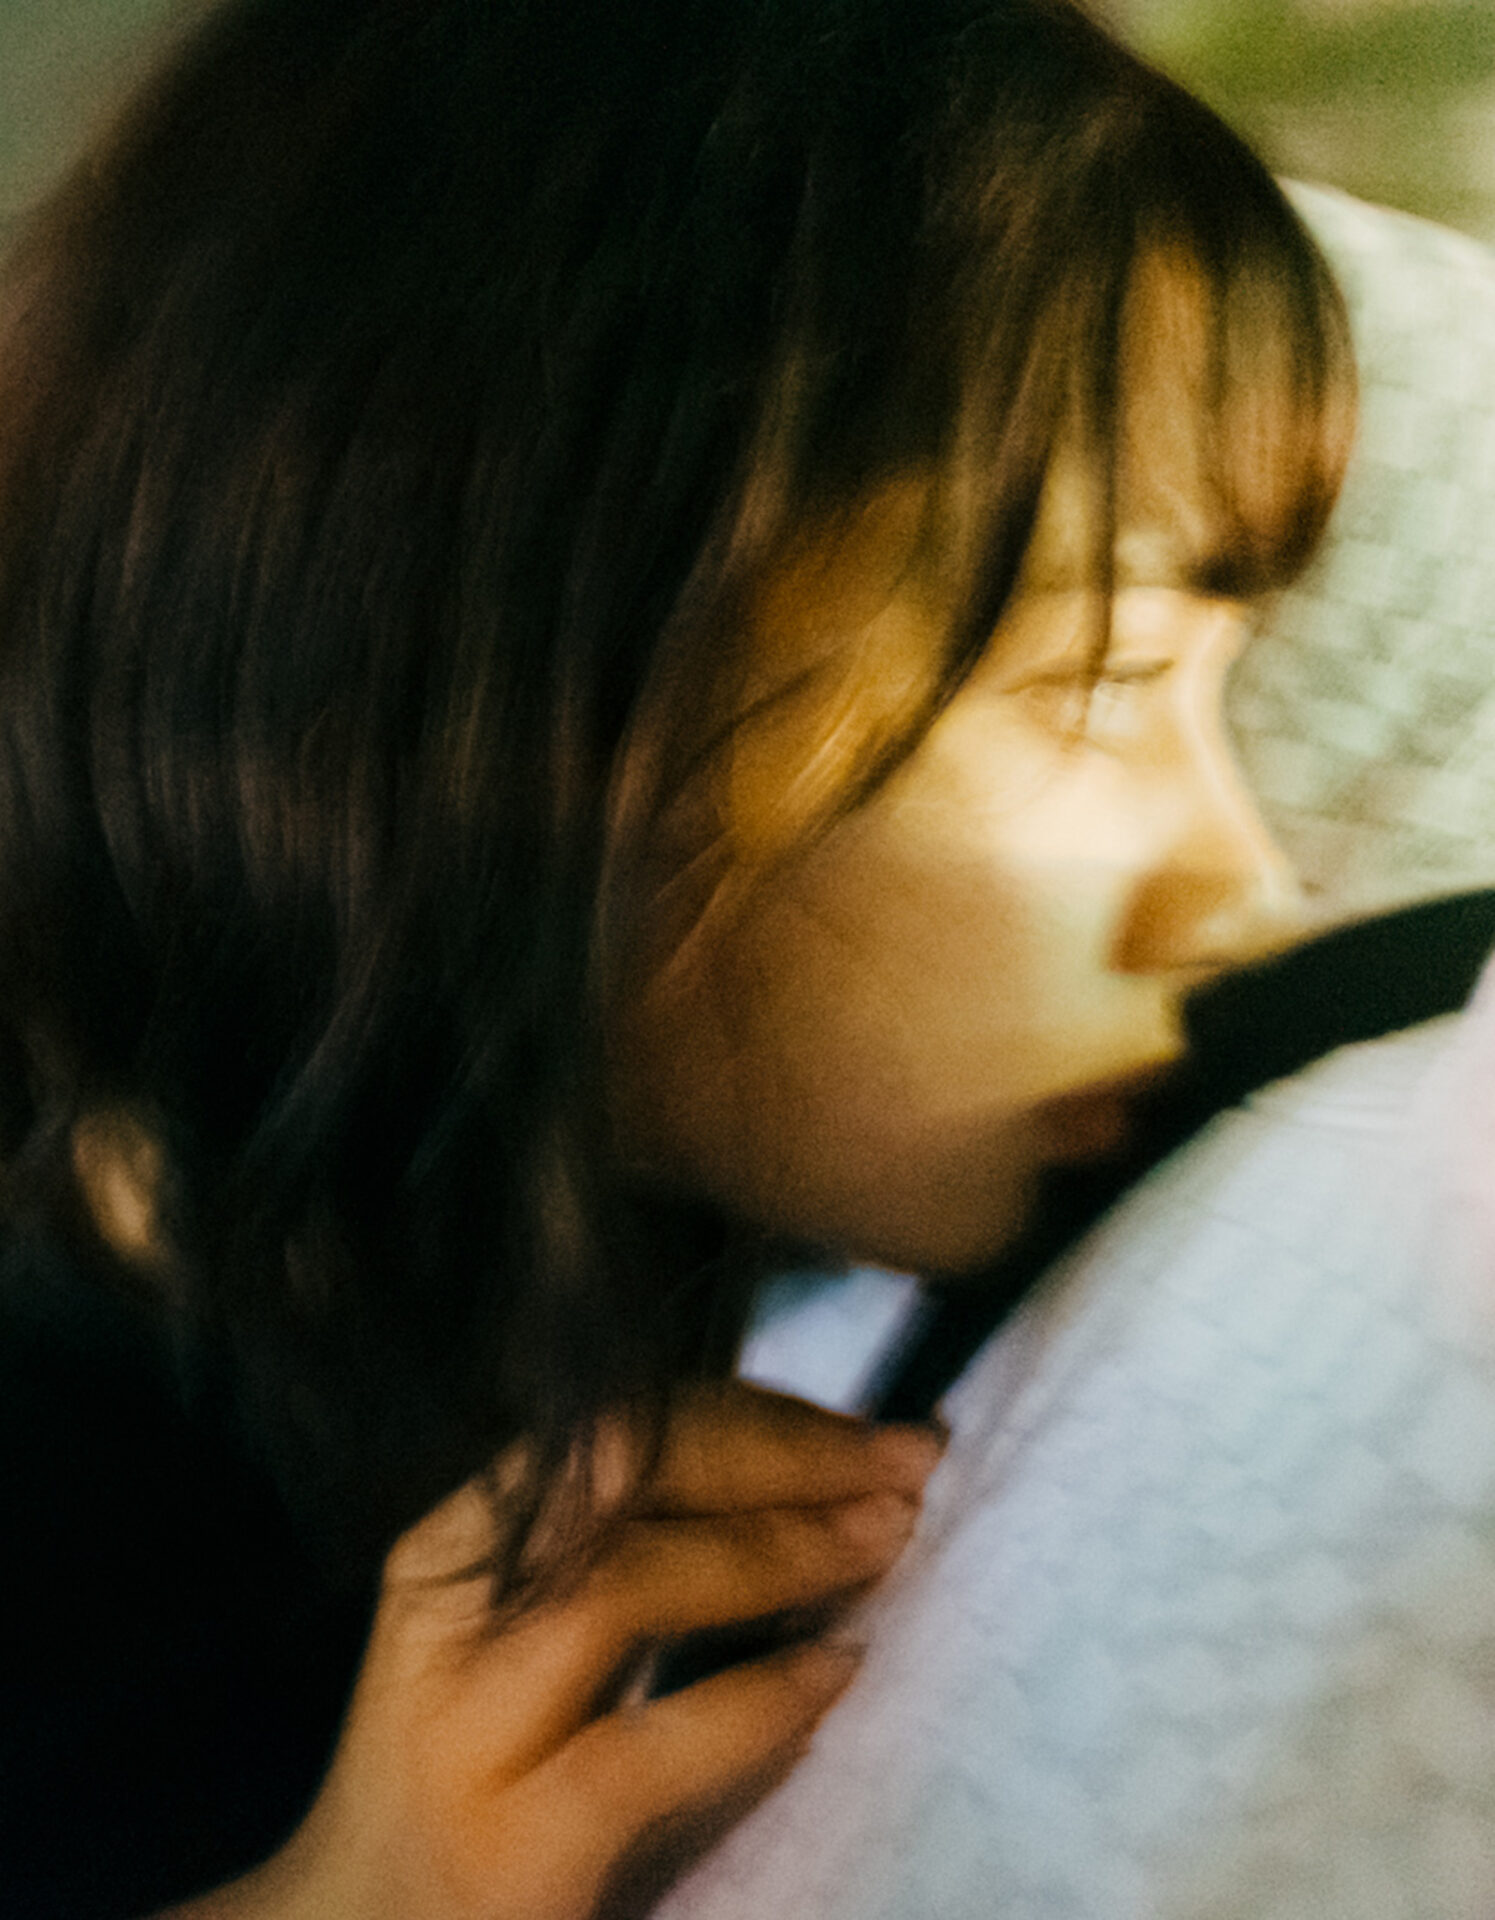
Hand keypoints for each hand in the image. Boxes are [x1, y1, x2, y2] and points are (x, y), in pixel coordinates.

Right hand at [164, 1383, 942, 1919]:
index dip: (751, 1408)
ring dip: (777, 1549)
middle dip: (778, 1450)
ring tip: (884, 1540)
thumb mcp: (529, 1627)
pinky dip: (756, 1700)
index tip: (862, 1421)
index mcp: (459, 1541)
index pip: (615, 1429)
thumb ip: (628, 1549)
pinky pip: (647, 1748)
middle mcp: (449, 1609)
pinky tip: (836, 1673)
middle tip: (907, 1456)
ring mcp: (467, 1727)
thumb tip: (810, 1479)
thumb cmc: (479, 1763)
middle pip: (619, 1474)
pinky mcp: (507, 1845)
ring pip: (623, 1585)